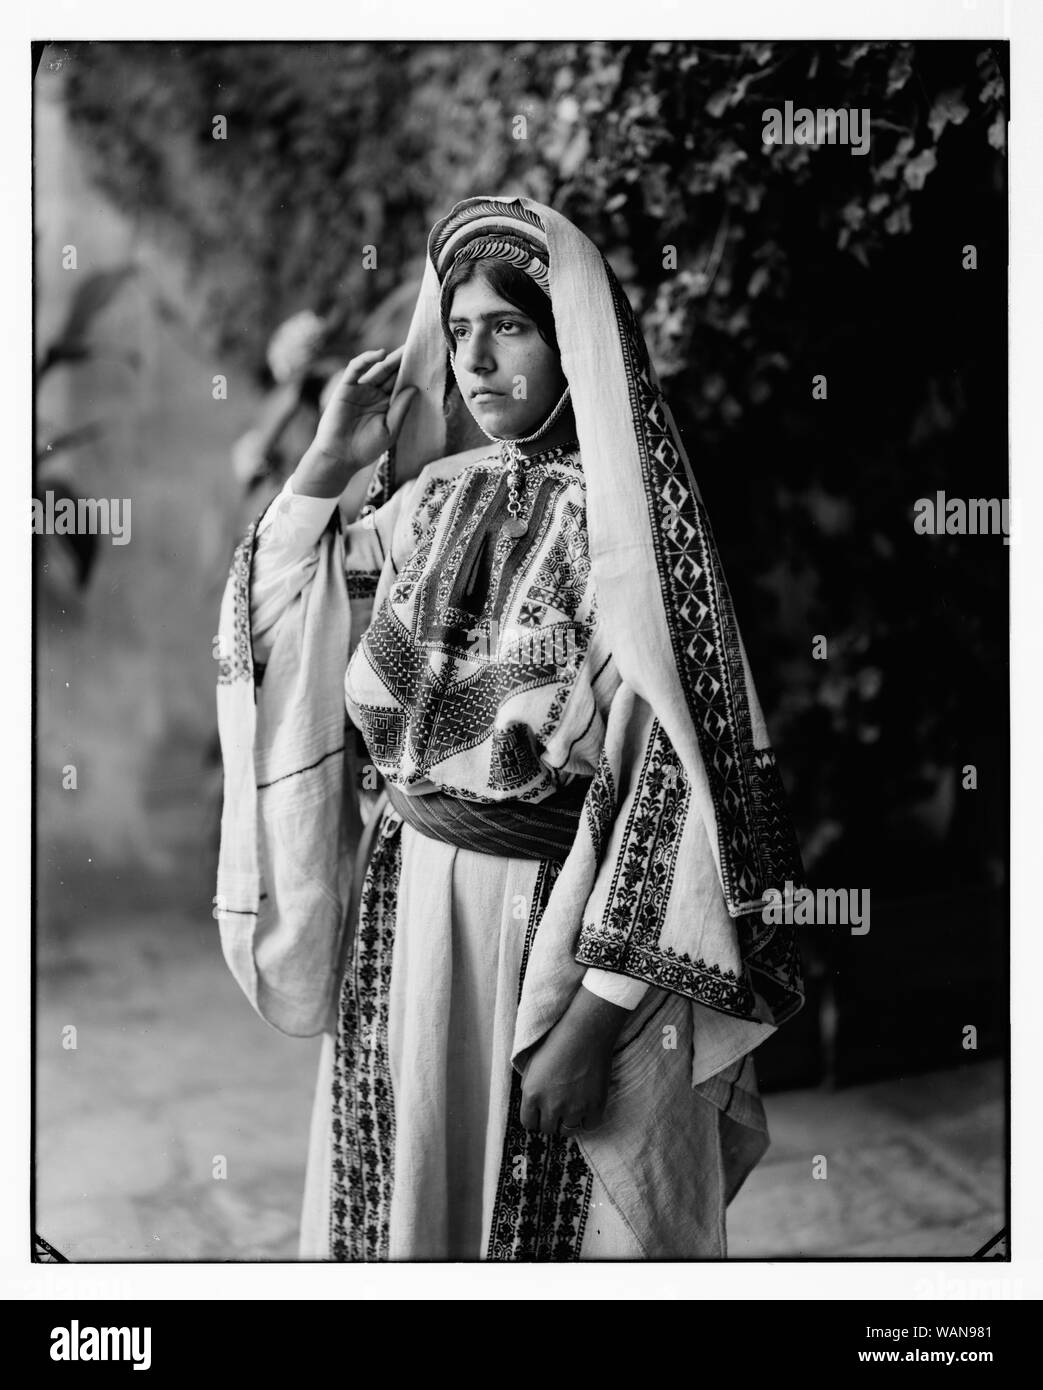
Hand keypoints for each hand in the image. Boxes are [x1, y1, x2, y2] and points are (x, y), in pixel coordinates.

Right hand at [294, 346, 417, 497]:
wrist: (340, 457)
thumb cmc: (365, 448)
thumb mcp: (389, 430)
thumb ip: (400, 409)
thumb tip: (414, 388)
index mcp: (387, 405)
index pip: (401, 385)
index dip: (412, 374)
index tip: (427, 363)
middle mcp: (375, 394)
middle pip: (392, 374)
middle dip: (403, 361)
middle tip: (419, 347)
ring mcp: (361, 389)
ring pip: (377, 369)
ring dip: (390, 359)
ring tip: (405, 349)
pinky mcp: (346, 387)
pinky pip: (356, 368)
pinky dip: (366, 359)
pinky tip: (380, 354)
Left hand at [519, 986, 629, 1136]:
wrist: (586, 1031)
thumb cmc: (557, 1041)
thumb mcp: (532, 1063)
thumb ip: (530, 1088)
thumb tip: (533, 1104)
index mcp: (531, 1094)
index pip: (529, 1124)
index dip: (535, 1118)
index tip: (541, 1112)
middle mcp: (551, 1105)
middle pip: (548, 1129)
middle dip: (551, 1120)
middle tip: (558, 1107)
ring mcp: (575, 1108)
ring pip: (568, 1131)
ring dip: (569, 1121)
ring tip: (573, 1107)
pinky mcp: (595, 1106)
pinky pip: (589, 1126)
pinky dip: (588, 1119)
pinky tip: (587, 1107)